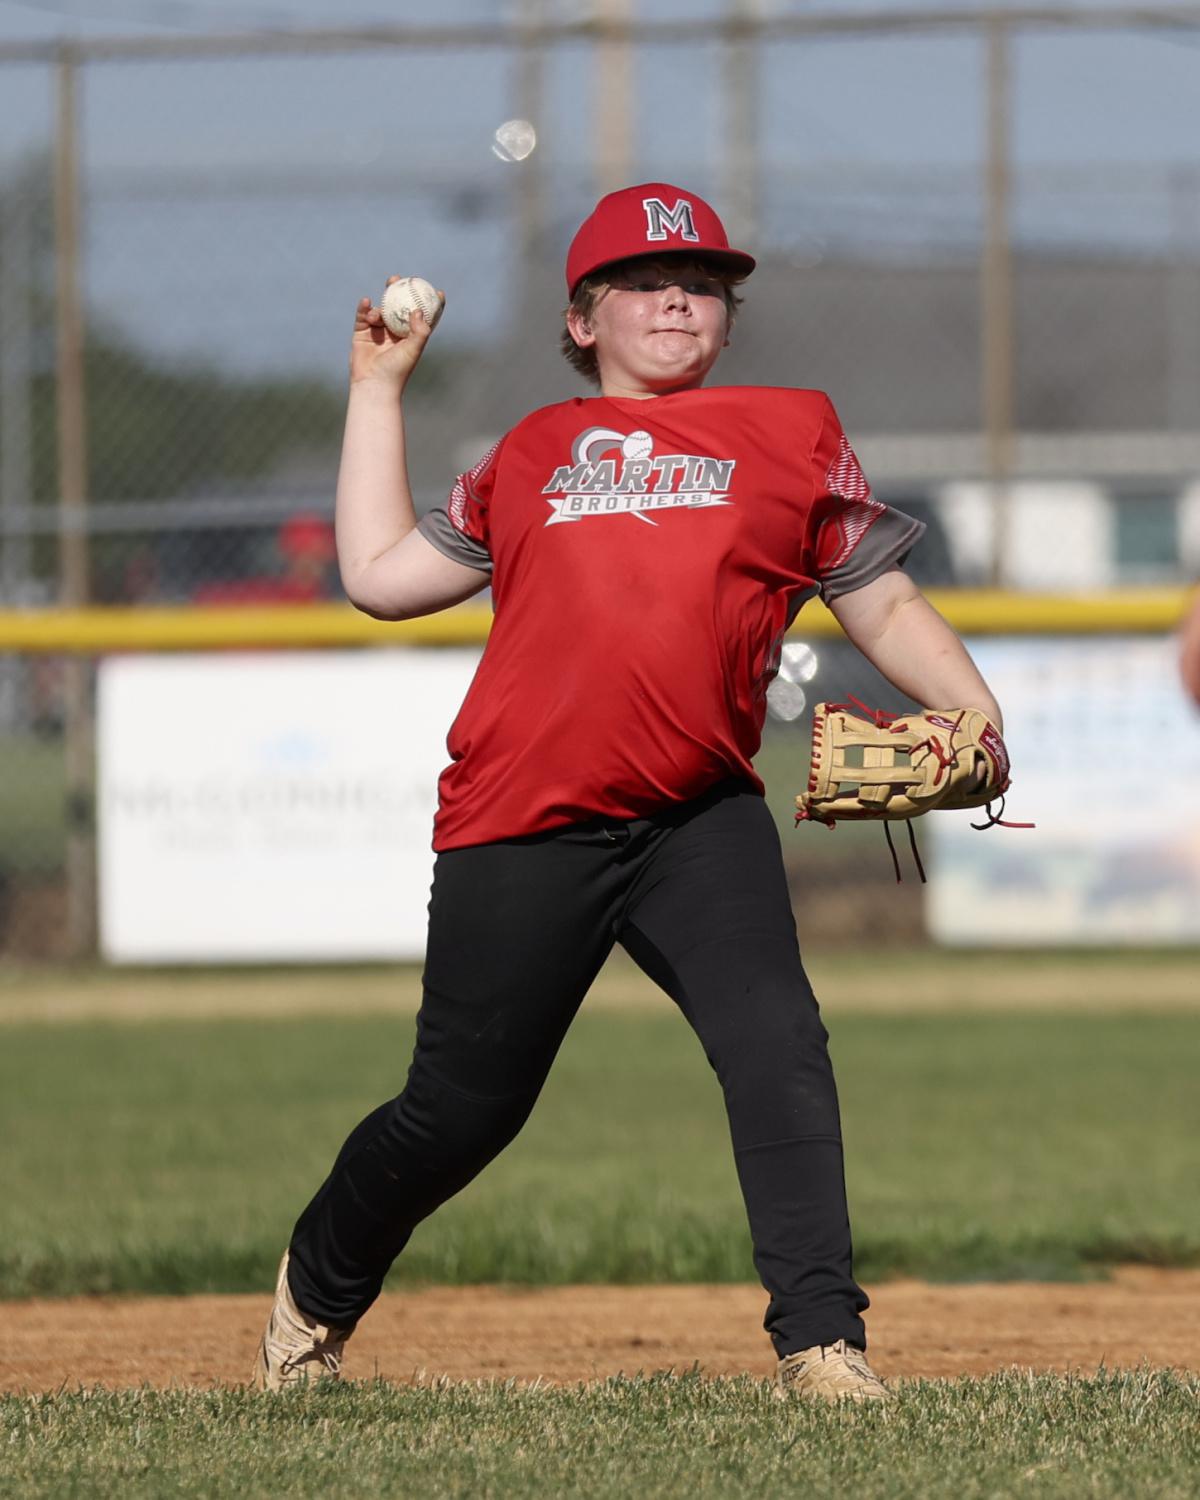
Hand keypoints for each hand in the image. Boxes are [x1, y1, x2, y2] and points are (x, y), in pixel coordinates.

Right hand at [348, 275, 444, 390]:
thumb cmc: (397, 371)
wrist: (374, 384)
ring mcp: (378, 331)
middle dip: (398, 291)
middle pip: (398, 307)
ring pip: (380, 310)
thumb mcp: (413, 350)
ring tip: (377, 316)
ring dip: (378, 308)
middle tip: (397, 279)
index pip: (422, 317)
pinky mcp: (362, 333)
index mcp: (410, 336)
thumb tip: (418, 310)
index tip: (437, 291)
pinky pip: (363, 315)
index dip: (429, 303)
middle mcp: (395, 332)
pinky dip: (364, 307)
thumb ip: (420, 330)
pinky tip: (365, 302)